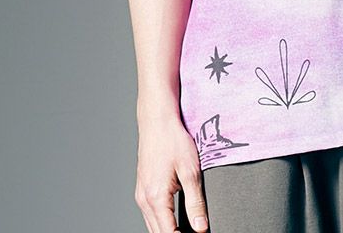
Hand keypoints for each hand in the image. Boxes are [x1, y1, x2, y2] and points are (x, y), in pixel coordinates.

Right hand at [135, 112, 208, 232]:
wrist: (157, 121)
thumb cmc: (173, 141)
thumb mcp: (191, 171)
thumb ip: (196, 202)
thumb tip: (201, 228)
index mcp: (156, 198)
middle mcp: (144, 200)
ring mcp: (141, 195)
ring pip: (152, 226)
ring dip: (167, 231)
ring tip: (185, 230)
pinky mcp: (142, 189)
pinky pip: (149, 214)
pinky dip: (160, 221)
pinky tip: (173, 219)